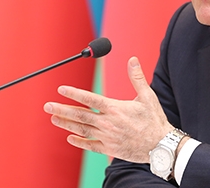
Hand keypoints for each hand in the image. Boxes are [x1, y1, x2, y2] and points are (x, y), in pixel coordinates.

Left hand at [43, 56, 172, 162]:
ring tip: (54, 118)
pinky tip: (69, 138)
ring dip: (66, 123)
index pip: (90, 99)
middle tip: (48, 106)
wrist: (162, 146)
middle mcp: (108, 123)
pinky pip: (90, 145)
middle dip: (62, 109)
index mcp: (115, 109)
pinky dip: (79, 141)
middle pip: (80, 115)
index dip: (74, 93)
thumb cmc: (155, 120)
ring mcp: (107, 138)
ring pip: (82, 130)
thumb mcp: (147, 96)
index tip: (61, 89)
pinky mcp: (110, 149)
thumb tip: (132, 59)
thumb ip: (137, 77)